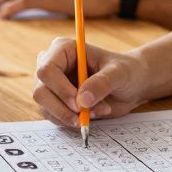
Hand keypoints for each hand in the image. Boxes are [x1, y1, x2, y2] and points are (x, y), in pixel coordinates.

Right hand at [33, 37, 148, 126]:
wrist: (131, 85)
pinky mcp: (56, 102)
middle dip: (63, 108)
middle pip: (40, 91)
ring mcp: (52, 85)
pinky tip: (92, 115)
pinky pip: (53, 117)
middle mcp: (52, 66)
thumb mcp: (119, 74)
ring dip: (71, 116)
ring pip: (45, 107)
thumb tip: (82, 101)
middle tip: (87, 115)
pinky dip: (72, 121)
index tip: (80, 104)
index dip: (60, 89)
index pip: (46, 70)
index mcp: (63, 49)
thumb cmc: (126, 71)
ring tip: (98, 111)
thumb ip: (101, 84)